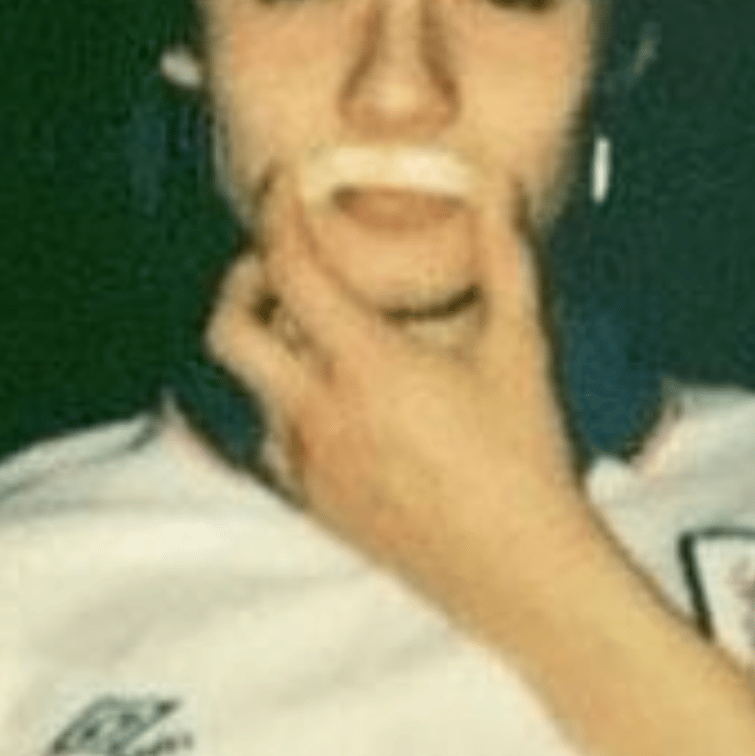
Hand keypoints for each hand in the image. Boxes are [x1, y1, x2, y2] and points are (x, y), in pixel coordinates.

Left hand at [205, 166, 588, 633]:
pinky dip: (284, 401)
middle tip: (281, 266)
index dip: (277, 215)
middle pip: (229, 331)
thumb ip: (505, 257)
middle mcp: (319, 411)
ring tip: (320, 332)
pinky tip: (335, 401)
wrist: (520, 573)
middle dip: (240, 282)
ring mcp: (308, 463)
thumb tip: (495, 182)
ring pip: (247, 386)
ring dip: (268, 345)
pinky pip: (270, 436)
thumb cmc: (524, 454)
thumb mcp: (521, 348)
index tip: (281, 183)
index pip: (292, 270)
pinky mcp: (313, 503)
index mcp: (366, 364)